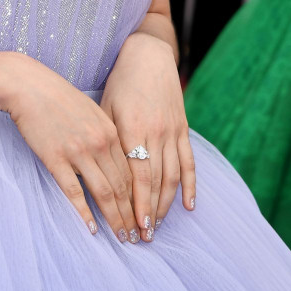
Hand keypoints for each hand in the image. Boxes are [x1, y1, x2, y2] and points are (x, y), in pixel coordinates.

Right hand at [4, 53, 140, 242]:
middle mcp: (99, 143)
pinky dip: (84, 213)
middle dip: (133, 215)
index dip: (140, 198)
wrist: (29, 86)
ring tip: (122, 238)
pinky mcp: (56, 158)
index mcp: (110, 131)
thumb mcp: (91, 110)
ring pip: (104, 193)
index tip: (144, 215)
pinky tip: (91, 228)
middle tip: (139, 237)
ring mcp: (78, 152)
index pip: (132, 172)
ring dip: (115, 219)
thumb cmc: (58, 96)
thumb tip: (114, 161)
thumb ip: (105, 134)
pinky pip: (74, 192)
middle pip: (122, 187)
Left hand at [100, 32, 195, 240]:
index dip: (135, 203)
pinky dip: (190, 185)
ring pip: (172, 175)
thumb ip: (107, 138)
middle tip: (143, 236)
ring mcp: (172, 131)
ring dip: (167, 204)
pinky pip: (189, 162)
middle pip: (155, 181)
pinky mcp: (182, 128)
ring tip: (158, 226)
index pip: (136, 176)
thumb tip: (101, 172)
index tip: (131, 226)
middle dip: (149, 211)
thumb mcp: (106, 106)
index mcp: (132, 128)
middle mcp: (155, 132)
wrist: (148, 54)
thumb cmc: (120, 81)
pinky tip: (188, 205)